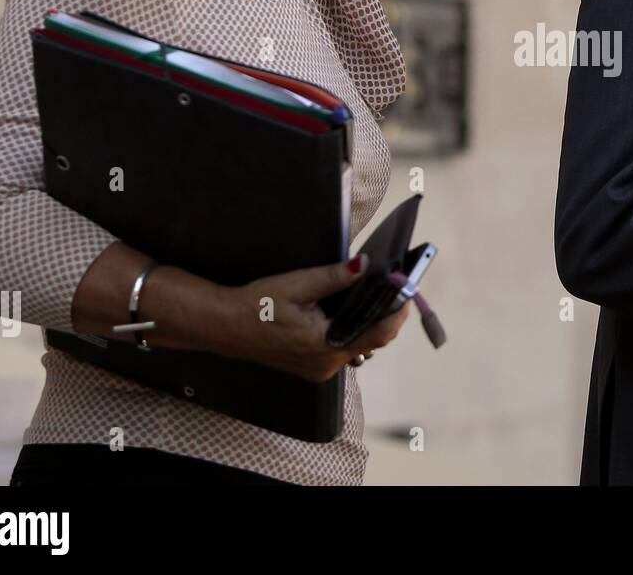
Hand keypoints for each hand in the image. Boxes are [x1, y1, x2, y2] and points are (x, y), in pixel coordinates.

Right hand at [224, 258, 410, 382]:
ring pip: (360, 343)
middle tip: (394, 285)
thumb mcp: (298, 285)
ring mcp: (320, 368)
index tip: (407, 289)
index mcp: (325, 346)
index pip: (379, 333)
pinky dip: (353, 328)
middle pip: (374, 339)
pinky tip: (350, 307)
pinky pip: (344, 346)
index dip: (398, 311)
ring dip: (370, 320)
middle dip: (387, 313)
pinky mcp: (313, 365)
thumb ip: (335, 277)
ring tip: (376, 292)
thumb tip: (366, 265)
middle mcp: (327, 363)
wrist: (225, 326)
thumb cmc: (257, 305)